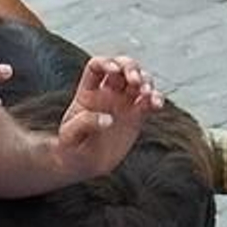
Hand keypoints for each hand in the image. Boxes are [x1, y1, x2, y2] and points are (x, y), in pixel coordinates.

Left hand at [55, 55, 163, 179]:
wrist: (83, 164)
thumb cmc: (70, 148)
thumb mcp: (70, 136)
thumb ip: (84, 124)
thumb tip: (107, 119)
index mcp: (87, 92)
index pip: (97, 66)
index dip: (106, 63)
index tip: (114, 71)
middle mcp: (107, 93)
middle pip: (122, 67)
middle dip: (131, 67)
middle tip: (135, 80)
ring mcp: (123, 103)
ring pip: (139, 80)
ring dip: (146, 80)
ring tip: (146, 93)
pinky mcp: (136, 116)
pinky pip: (149, 101)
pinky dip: (156, 99)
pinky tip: (156, 104)